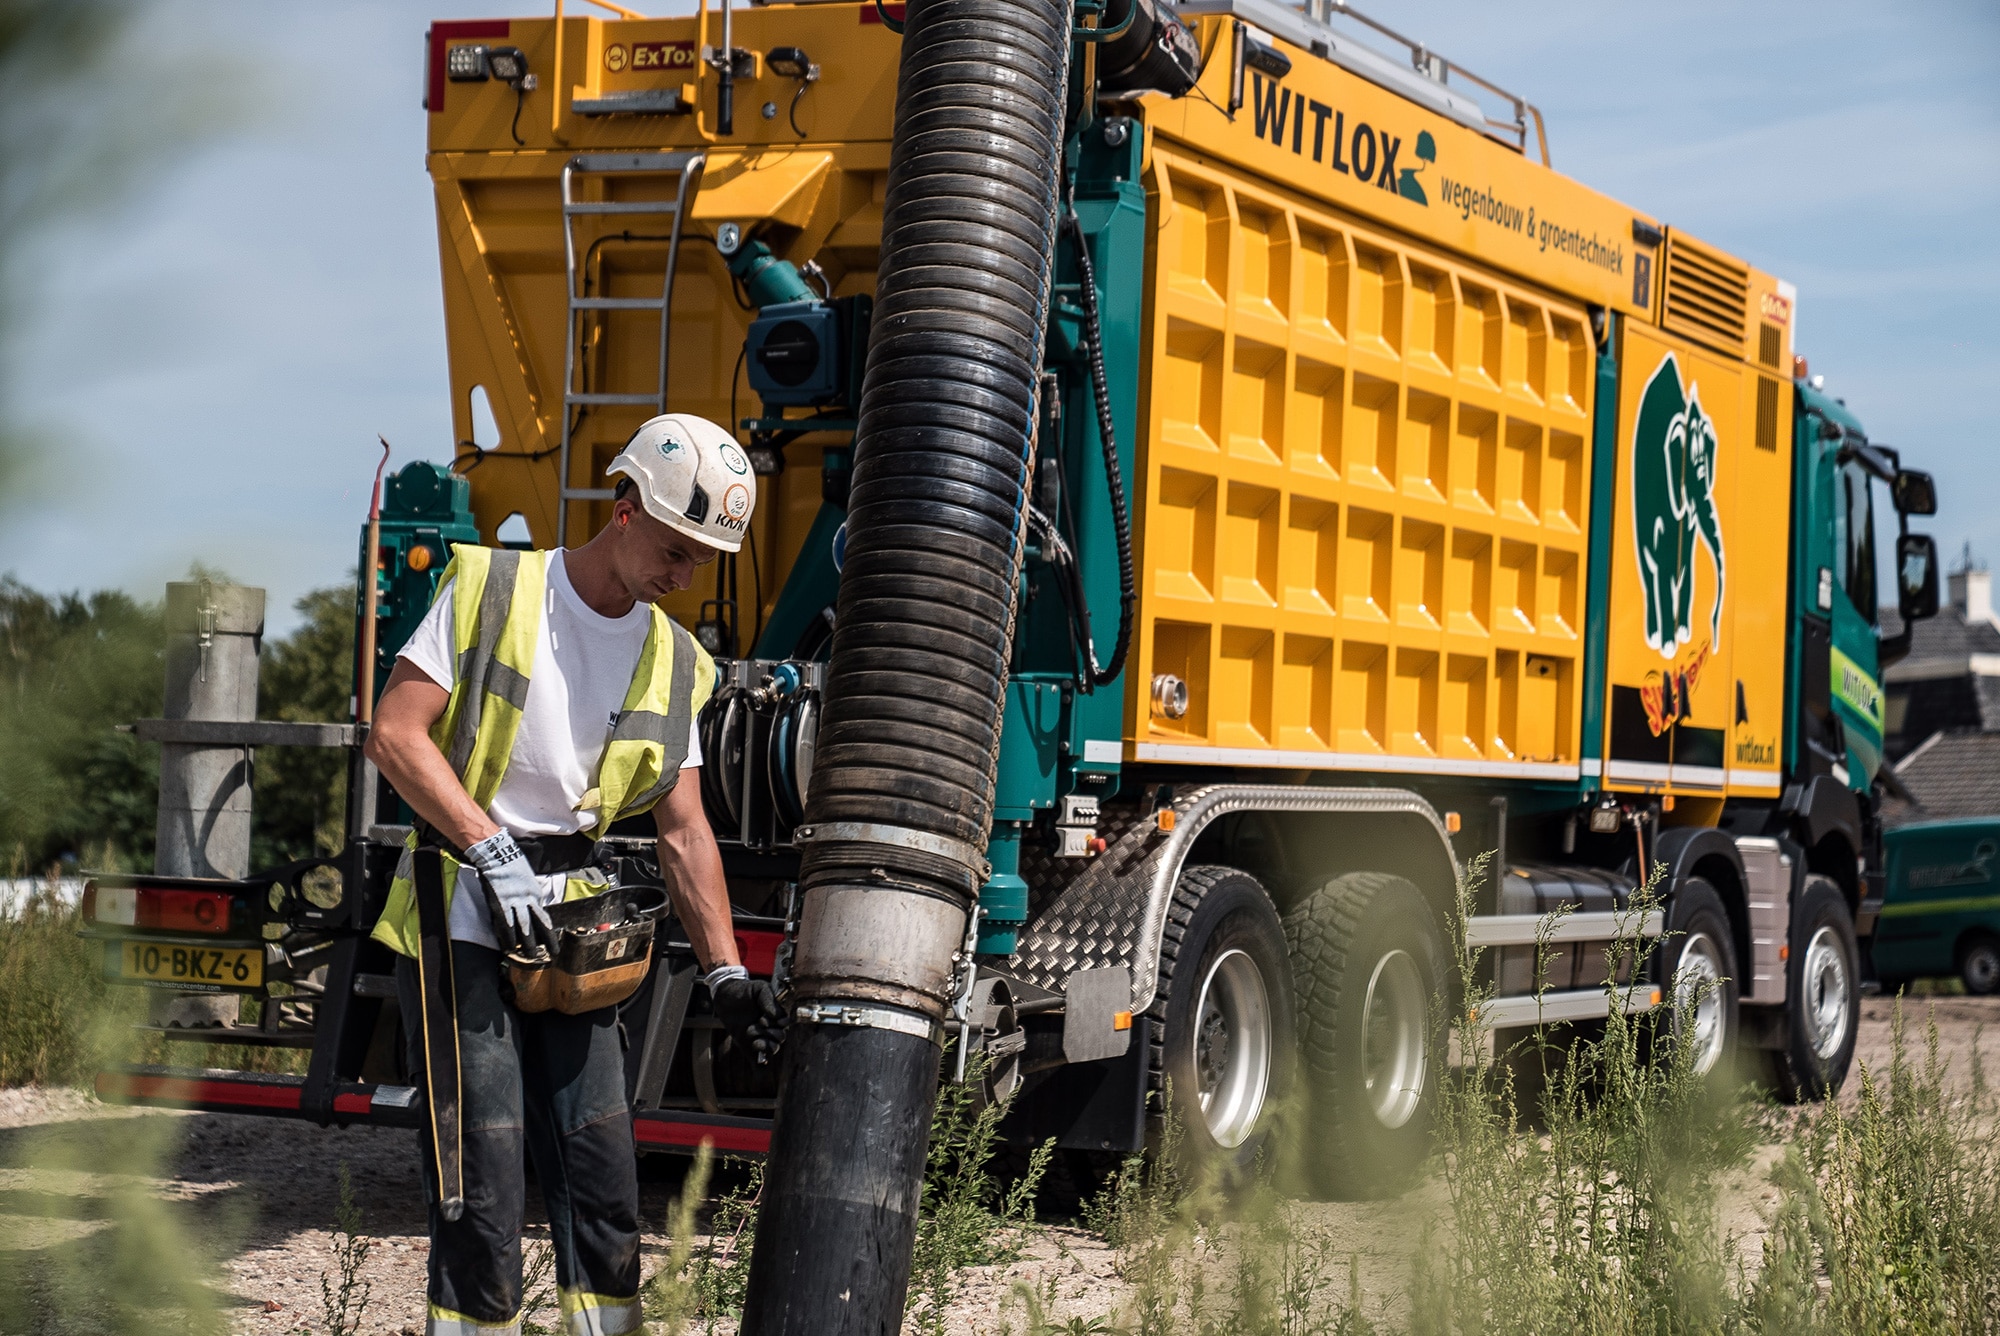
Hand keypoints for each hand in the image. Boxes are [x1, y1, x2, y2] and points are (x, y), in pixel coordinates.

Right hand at [463, 831, 552, 951]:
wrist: (499, 855)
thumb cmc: (512, 865)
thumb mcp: (528, 880)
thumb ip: (530, 894)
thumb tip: (532, 905)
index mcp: (535, 894)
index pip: (544, 917)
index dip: (549, 931)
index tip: (552, 942)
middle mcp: (529, 900)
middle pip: (540, 924)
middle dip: (546, 941)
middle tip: (552, 954)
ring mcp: (515, 903)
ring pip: (525, 927)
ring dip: (528, 944)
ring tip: (531, 955)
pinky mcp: (501, 904)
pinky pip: (506, 925)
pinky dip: (508, 937)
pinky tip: (509, 947)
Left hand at [710, 971, 785, 1059]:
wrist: (725, 995)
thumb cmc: (744, 990)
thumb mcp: (759, 988)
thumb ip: (769, 999)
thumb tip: (777, 1017)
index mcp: (776, 1014)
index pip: (785, 1024)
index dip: (779, 1023)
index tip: (765, 1017)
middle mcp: (770, 1027)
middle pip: (781, 1038)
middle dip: (771, 1033)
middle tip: (757, 1023)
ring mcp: (760, 1037)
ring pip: (773, 1049)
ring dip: (765, 1046)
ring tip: (754, 1039)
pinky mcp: (748, 1046)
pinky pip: (758, 1062)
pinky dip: (761, 1068)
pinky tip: (760, 1064)